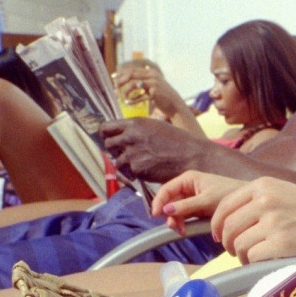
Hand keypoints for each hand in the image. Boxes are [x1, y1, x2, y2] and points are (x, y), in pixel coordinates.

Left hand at [100, 118, 214, 182]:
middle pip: (108, 144)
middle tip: (124, 153)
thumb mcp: (155, 126)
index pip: (106, 127)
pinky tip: (145, 170)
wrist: (190, 156)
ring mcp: (132, 154)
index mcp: (134, 123)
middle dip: (114, 150)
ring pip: (116, 161)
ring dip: (124, 163)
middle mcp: (130, 137)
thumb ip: (138, 129)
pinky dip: (133, 173)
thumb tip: (123, 134)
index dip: (105, 134)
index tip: (108, 138)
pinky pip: (127, 172)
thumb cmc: (177, 141)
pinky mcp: (137, 169)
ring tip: (138, 163)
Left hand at [114, 66, 183, 119]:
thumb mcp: (155, 84)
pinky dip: (133, 100)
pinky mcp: (155, 94)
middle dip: (121, 82)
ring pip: (134, 84)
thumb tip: (134, 76)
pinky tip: (128, 103)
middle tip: (115, 89)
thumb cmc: (163, 96)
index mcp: (151, 72)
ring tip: (123, 98)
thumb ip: (145, 79)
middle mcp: (152, 76)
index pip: (133, 70)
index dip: (122, 73)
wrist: (175, 105)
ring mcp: (154, 84)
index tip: (113, 77)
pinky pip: (140, 96)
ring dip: (126, 91)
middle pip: (132, 75)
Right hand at [151, 170, 239, 235]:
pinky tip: (185, 230)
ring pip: (175, 210)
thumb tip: (166, 210)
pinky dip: (183, 223)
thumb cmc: (228, 194)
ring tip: (182, 230)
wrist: (246, 201)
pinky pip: (184, 216)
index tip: (155, 215)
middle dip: (169, 215)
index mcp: (188, 179)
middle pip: (169, 202)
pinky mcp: (197, 208)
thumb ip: (186, 206)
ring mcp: (192, 198)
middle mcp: (188, 187)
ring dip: (176, 221)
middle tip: (174, 227)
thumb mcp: (206, 201)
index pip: (166, 189)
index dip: (158, 201)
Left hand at [210, 177, 295, 263]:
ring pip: (238, 244)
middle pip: (228, 227)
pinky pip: (253, 257)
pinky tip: (266, 261)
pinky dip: (254, 263)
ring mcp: (274, 222)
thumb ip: (258, 201)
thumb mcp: (285, 193)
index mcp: (263, 185)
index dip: (218, 225)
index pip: (224, 206)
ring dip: (243, 255)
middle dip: (229, 243)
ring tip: (255, 256)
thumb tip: (228, 221)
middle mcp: (266, 200)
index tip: (221, 236)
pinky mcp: (283, 243)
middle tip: (238, 251)